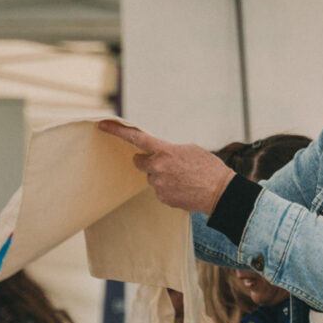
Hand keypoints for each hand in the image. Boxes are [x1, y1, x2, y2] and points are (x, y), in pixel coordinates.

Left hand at [98, 121, 234, 214]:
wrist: (221, 193)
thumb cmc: (209, 168)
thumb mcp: (190, 149)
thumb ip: (169, 150)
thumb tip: (160, 154)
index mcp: (165, 151)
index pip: (136, 138)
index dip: (117, 130)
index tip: (102, 124)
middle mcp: (158, 167)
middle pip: (139, 162)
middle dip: (148, 162)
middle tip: (166, 164)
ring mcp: (159, 185)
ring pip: (151, 177)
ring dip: (161, 176)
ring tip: (183, 178)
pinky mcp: (163, 198)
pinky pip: (159, 190)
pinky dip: (168, 189)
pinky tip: (184, 188)